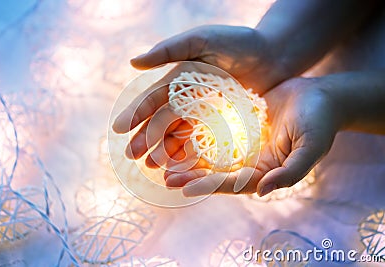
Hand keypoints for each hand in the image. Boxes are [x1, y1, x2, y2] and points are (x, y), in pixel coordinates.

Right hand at [113, 25, 288, 166]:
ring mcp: (206, 113)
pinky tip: (182, 166)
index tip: (119, 129)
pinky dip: (192, 154)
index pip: (153, 99)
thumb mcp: (202, 39)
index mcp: (180, 79)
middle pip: (163, 121)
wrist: (274, 54)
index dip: (136, 113)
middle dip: (146, 138)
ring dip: (165, 151)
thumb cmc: (238, 41)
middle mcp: (189, 98)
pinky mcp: (224, 124)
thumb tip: (133, 62)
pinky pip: (205, 141)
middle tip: (132, 157)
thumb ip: (170, 50)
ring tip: (153, 167)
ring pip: (180, 135)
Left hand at [165, 78, 340, 196]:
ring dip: (189, 157)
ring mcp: (243, 143)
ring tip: (163, 159)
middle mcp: (251, 160)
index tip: (185, 187)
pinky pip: (215, 130)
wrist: (321, 96)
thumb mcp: (310, 148)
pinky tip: (178, 132)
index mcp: (265, 171)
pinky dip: (197, 133)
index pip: (234, 183)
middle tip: (165, 177)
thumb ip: (290, 172)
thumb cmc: (320, 122)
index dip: (209, 185)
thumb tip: (264, 191)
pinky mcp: (238, 124)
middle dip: (192, 175)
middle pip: (216, 172)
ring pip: (211, 153)